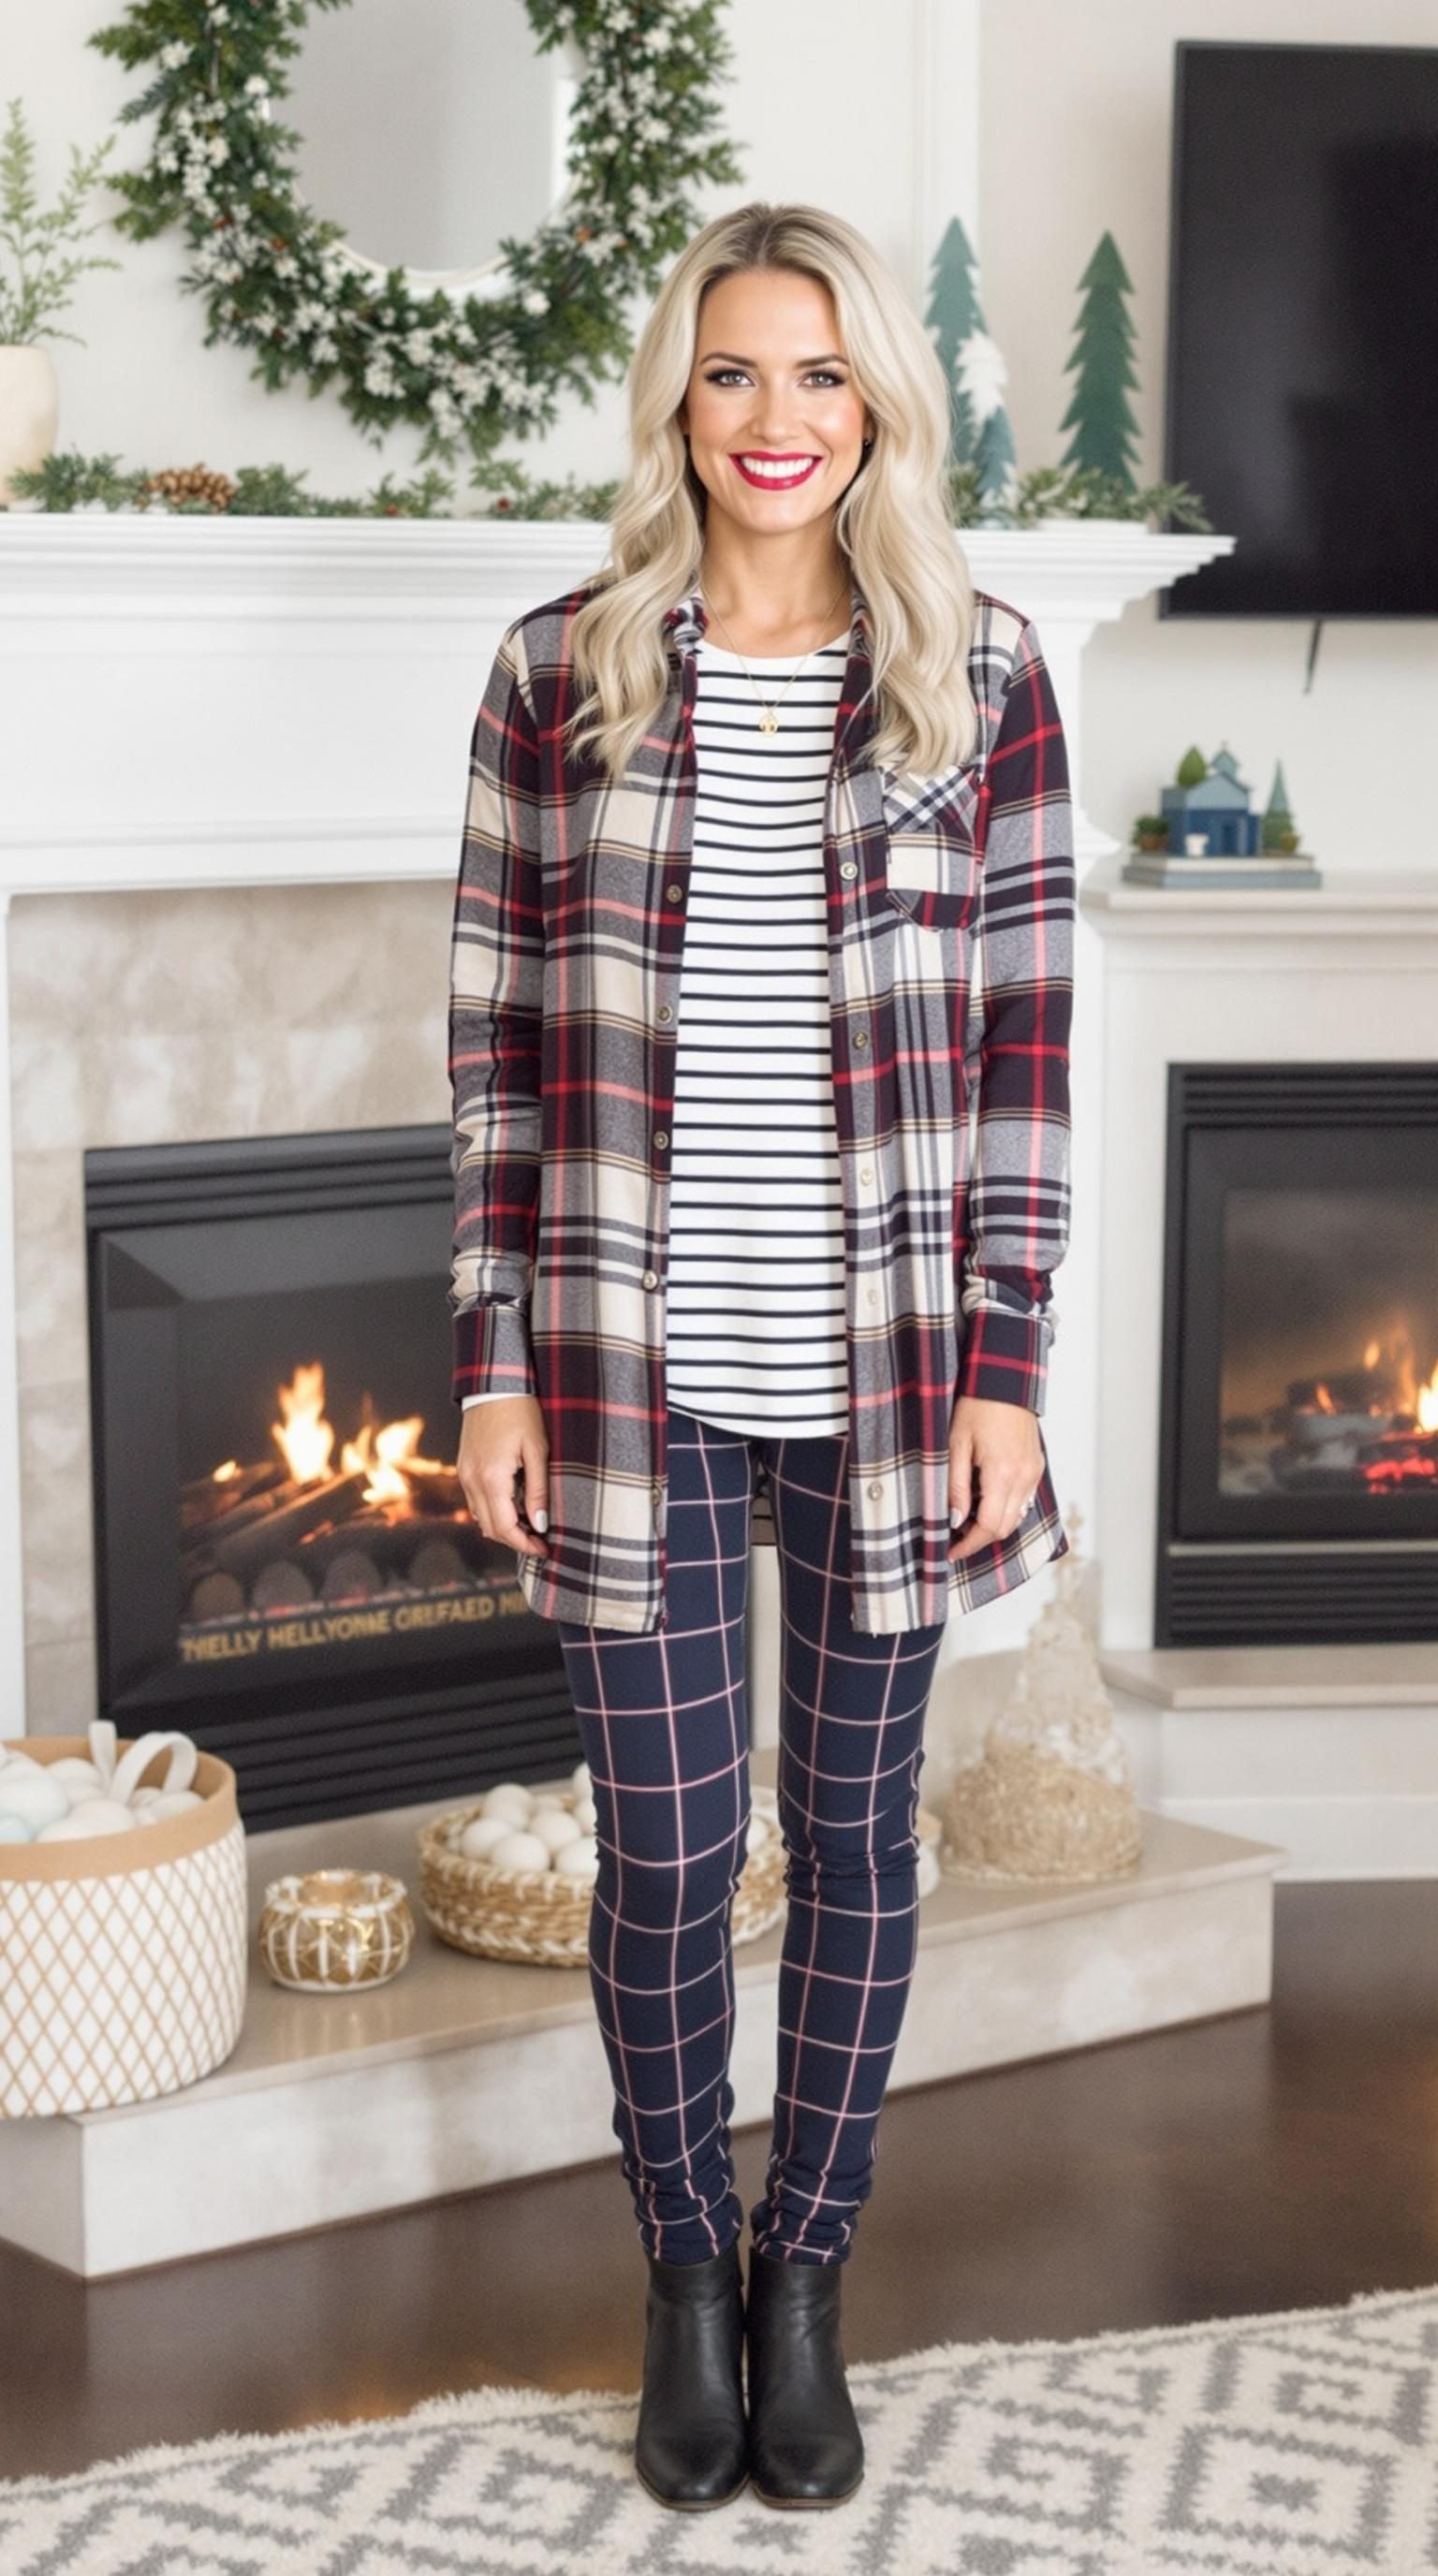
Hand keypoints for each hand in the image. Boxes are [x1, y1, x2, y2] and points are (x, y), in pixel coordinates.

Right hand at [457, 1397, 549, 1559]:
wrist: (494, 1384)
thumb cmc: (520, 1412)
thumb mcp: (537, 1450)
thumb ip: (538, 1490)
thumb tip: (541, 1524)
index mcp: (491, 1478)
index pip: (504, 1528)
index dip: (524, 1544)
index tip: (544, 1549)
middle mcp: (471, 1480)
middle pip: (490, 1528)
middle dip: (515, 1540)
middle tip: (540, 1540)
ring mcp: (464, 1474)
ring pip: (481, 1517)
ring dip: (504, 1526)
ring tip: (531, 1523)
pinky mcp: (464, 1468)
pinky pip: (476, 1501)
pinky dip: (494, 1510)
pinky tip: (514, 1504)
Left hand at [947, 1394, 1041, 1560]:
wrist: (1005, 1381)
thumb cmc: (977, 1406)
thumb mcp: (956, 1445)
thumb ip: (956, 1487)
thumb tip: (955, 1521)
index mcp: (1002, 1474)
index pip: (988, 1526)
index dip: (968, 1545)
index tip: (950, 1552)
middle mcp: (1023, 1478)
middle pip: (1004, 1528)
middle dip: (979, 1539)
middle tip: (954, 1536)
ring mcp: (1033, 1473)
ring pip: (1015, 1517)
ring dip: (993, 1525)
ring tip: (967, 1519)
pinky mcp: (1036, 1467)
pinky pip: (1023, 1501)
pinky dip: (1005, 1509)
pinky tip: (986, 1500)